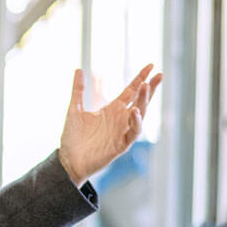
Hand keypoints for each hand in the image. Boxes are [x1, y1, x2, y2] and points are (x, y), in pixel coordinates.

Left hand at [58, 64, 162, 186]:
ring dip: (143, 101)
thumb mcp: (75, 109)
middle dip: (150, 88)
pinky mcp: (121, 145)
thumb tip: (78, 69)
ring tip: (145, 86)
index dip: (140, 79)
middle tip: (158, 75)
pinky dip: (136, 122)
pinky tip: (135, 111)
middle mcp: (120, 119)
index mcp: (112, 110)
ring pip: (140, 114)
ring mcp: (122, 131)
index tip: (150, 66)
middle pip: (140, 101)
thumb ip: (78, 90)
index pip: (131, 91)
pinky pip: (133, 132)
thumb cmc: (73, 137)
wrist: (68, 160)